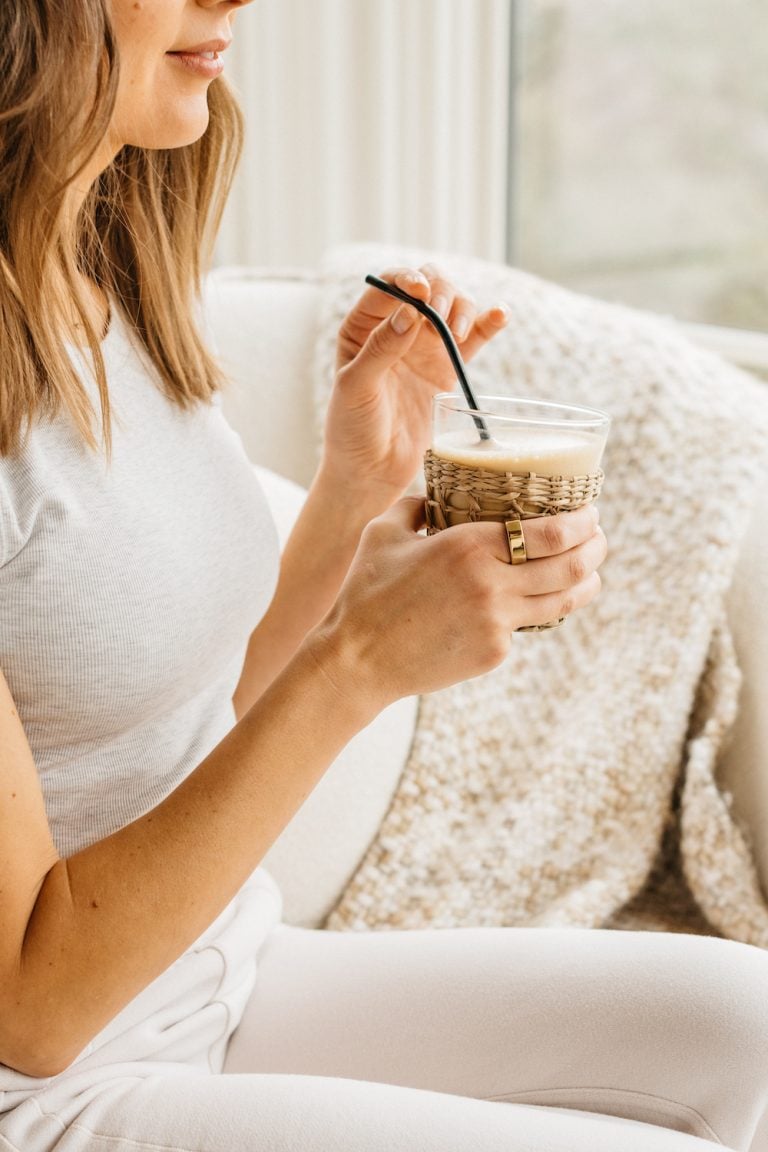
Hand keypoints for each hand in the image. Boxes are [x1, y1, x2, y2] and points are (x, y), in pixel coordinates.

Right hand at [309, 502, 606, 708]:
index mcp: (468, 546)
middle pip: (570, 565)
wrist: (357, 660)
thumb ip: (416, 504)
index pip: (551, 533)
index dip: (581, 523)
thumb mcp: (384, 532)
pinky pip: (526, 625)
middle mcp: (491, 584)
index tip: (590, 513)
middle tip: (599, 538)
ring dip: (586, 582)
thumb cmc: (365, 592)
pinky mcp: (494, 653)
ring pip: (563, 601)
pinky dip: (536, 609)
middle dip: (595, 548)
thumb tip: (436, 493)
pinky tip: (536, 600)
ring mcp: (497, 623)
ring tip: (590, 571)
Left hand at [320, 264, 509, 511]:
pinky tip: (501, 314)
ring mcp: (424, 347)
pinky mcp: (447, 368)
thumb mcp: (356, 387)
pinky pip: (473, 339)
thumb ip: (380, 349)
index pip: (388, 286)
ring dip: (461, 308)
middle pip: (428, 286)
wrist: (373, 470)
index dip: (407, 281)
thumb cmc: (352, 429)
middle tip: (441, 319)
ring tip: (458, 334)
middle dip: (439, 292)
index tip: (421, 294)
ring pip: (452, 307)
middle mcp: (396, 328)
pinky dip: (488, 323)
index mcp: (363, 326)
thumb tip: (410, 312)